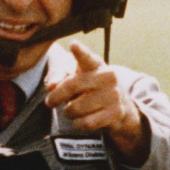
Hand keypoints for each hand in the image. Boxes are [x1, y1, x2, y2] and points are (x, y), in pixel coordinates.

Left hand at [45, 40, 149, 166]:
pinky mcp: (116, 113)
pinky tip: (80, 120)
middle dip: (56, 97)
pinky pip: (86, 123)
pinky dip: (78, 124)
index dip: (80, 52)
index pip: (86, 58)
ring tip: (72, 110)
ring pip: (76, 108)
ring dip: (68, 112)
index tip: (73, 45)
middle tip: (50, 102)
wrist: (119, 106)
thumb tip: (51, 85)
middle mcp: (107, 77)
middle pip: (72, 86)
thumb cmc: (91, 88)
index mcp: (96, 64)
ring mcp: (114, 95)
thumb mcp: (76, 78)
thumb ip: (60, 78)